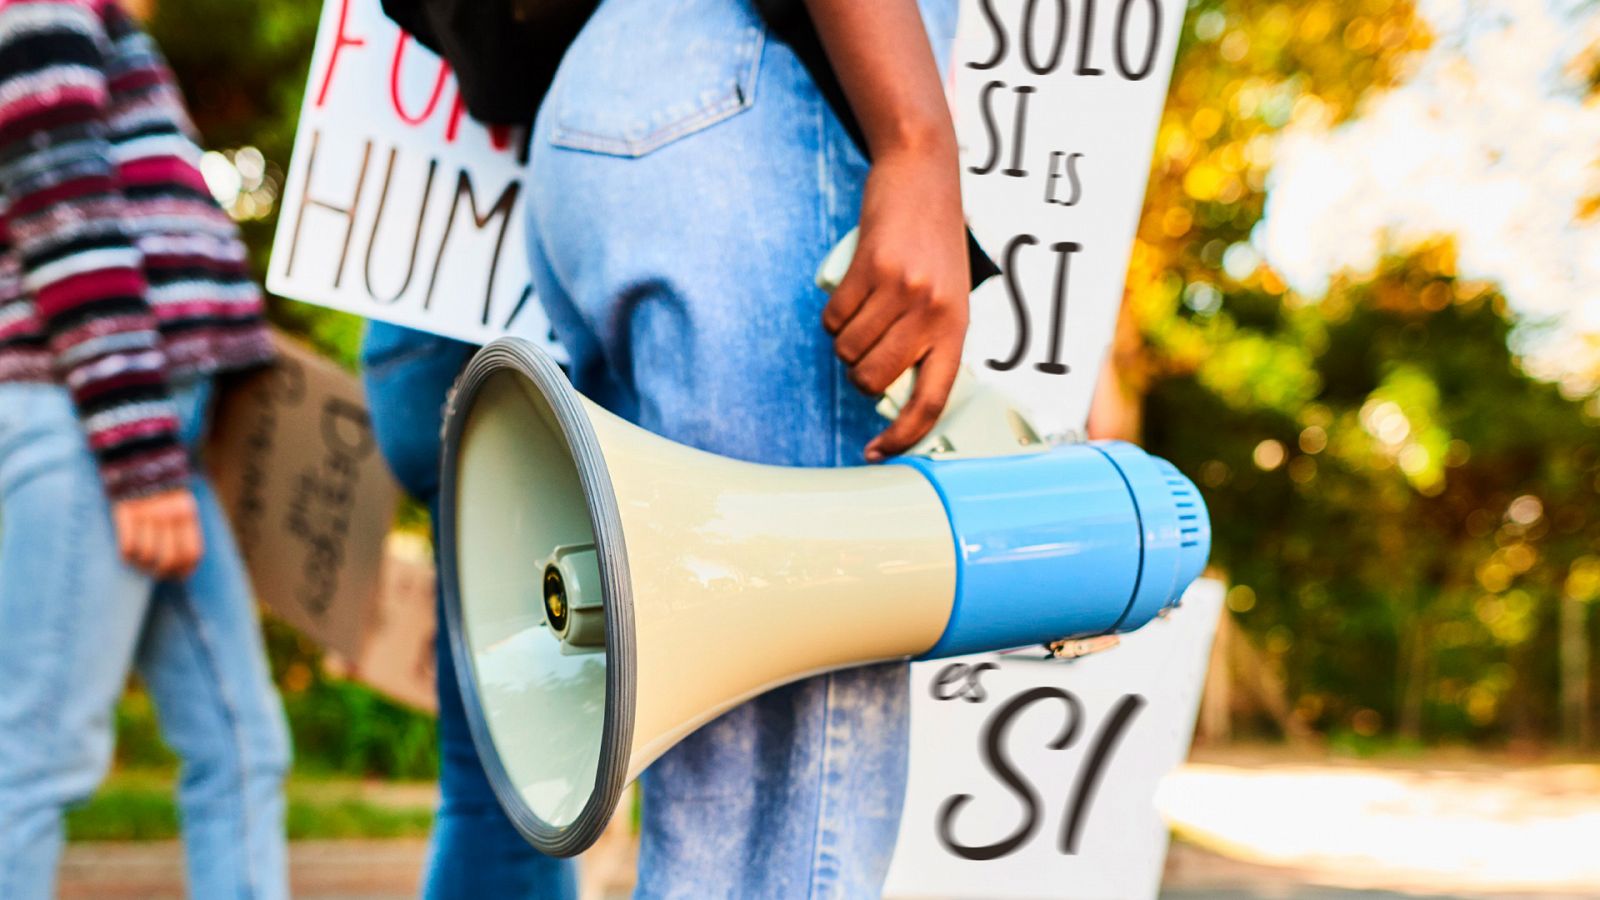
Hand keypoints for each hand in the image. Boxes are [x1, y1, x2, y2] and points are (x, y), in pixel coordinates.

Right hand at [113, 488, 203, 579]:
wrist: (137, 459)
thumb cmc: (161, 489)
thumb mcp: (182, 504)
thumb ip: (185, 531)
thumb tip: (184, 571)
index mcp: (188, 513)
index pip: (191, 553)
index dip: (184, 570)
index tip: (177, 576)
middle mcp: (170, 515)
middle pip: (168, 559)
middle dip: (161, 572)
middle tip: (153, 571)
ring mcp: (148, 514)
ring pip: (146, 555)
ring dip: (141, 564)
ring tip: (138, 560)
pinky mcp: (126, 512)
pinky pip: (127, 546)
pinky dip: (126, 554)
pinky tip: (126, 553)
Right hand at [823, 145, 970, 461]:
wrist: (923, 173)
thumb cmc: (933, 240)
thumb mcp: (946, 294)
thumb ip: (927, 339)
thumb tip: (889, 390)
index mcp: (956, 327)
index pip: (931, 400)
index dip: (904, 435)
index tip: (878, 452)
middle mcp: (932, 313)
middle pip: (873, 378)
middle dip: (858, 372)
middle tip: (866, 343)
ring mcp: (902, 290)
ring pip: (849, 348)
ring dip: (844, 338)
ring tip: (863, 308)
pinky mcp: (871, 267)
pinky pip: (835, 315)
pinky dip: (834, 312)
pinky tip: (852, 288)